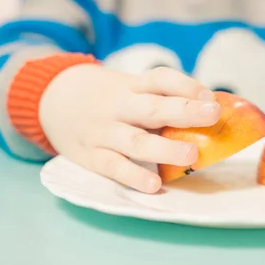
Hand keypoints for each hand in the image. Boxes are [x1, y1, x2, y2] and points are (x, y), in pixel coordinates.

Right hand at [39, 65, 220, 192]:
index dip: (186, 86)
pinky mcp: (90, 156)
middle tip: (212, 115)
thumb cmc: (106, 99)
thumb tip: (212, 114)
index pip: (160, 79)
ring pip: (134, 140)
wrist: (52, 99)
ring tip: (191, 154)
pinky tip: (154, 184)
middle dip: (183, 111)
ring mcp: (103, 131)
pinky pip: (112, 166)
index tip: (211, 97)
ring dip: (163, 148)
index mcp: (131, 86)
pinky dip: (133, 176)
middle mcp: (118, 106)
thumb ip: (161, 99)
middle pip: (151, 107)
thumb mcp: (127, 88)